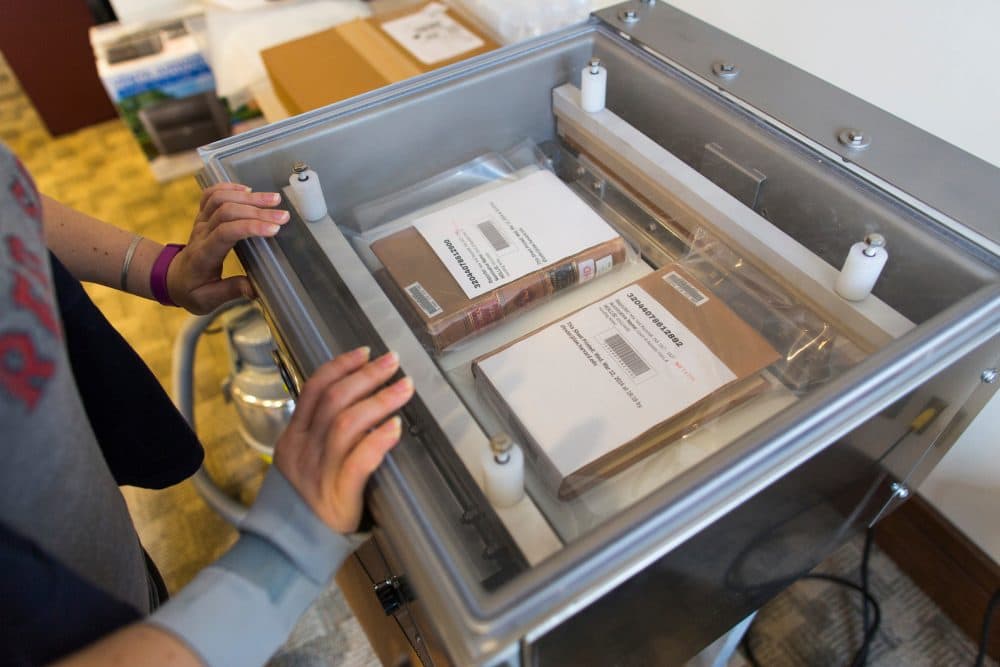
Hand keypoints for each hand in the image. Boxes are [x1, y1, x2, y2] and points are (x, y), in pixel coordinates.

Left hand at [167, 183, 289, 313]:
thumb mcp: (208, 300)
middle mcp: (200, 234)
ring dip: (248, 196)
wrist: (172, 278)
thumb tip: (255, 288)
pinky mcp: (202, 216)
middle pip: (226, 211)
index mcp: (203, 255)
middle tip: (283, 216)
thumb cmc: (192, 290)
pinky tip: (249, 190)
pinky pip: (211, 194)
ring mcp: (200, 222)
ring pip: (219, 198)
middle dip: (257, 211)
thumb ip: (231, 291)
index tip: (274, 230)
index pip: (225, 233)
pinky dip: (230, 188)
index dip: (250, 227)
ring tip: (274, 199)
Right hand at [273, 347, 414, 533]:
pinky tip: (395, 427)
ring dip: (379, 401)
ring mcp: (319, 471)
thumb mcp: (298, 462)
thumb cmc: (301, 503)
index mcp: (293, 437)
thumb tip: (351, 404)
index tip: (365, 352)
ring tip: (404, 388)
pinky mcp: (337, 495)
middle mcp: (304, 449)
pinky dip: (378, 441)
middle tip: (393, 362)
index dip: (340, 366)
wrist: (286, 549)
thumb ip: (317, 435)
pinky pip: (358, 463)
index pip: (314, 389)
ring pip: (347, 424)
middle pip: (335, 400)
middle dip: (366, 376)